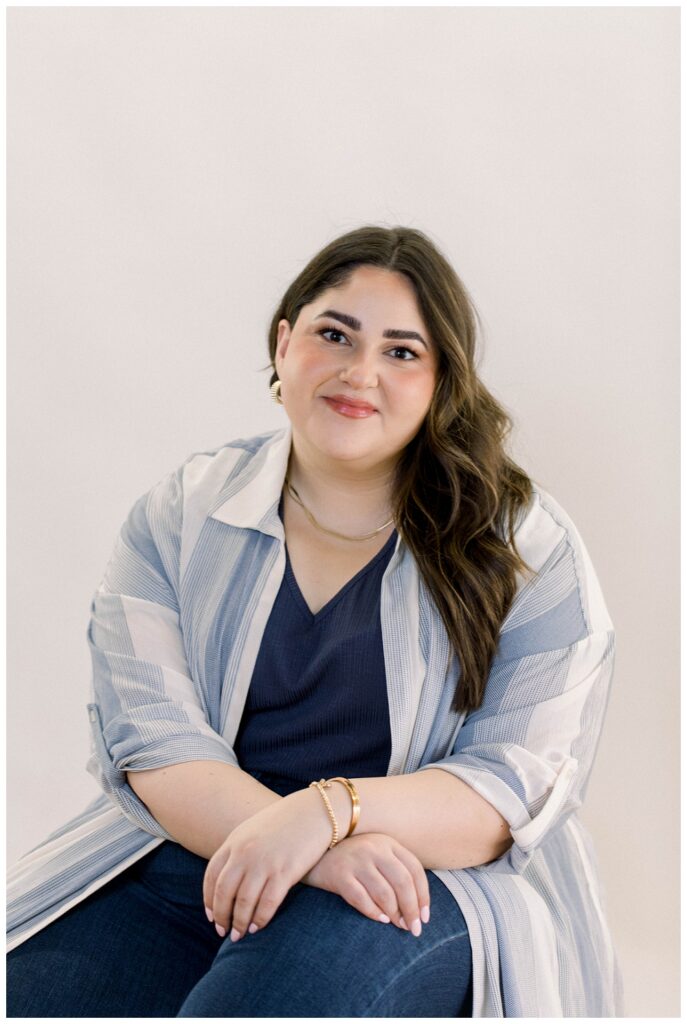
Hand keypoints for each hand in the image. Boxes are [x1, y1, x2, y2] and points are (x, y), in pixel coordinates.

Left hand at [203, 788, 333, 941]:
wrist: (315, 810)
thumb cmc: (286, 822)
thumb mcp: (254, 829)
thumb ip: (239, 850)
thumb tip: (228, 876)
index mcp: (235, 841)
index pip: (212, 876)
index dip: (209, 900)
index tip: (212, 916)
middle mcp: (245, 852)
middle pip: (224, 892)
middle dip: (222, 915)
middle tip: (222, 931)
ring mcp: (264, 863)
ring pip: (244, 902)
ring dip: (239, 922)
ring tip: (240, 935)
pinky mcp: (285, 872)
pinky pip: (267, 903)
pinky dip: (260, 919)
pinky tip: (258, 927)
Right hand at [302, 832, 430, 935]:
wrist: (313, 851)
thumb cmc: (352, 859)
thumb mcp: (376, 856)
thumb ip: (395, 871)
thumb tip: (417, 909)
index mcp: (387, 842)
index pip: (414, 869)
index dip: (423, 895)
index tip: (425, 917)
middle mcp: (373, 848)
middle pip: (402, 882)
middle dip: (412, 909)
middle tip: (414, 929)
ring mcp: (355, 860)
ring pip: (384, 892)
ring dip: (395, 914)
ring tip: (399, 926)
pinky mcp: (339, 874)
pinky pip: (361, 898)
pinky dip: (374, 912)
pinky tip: (381, 920)